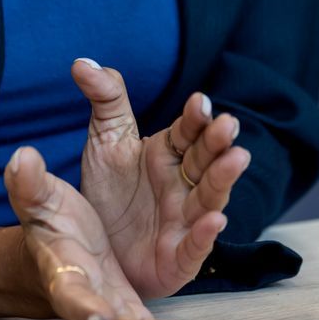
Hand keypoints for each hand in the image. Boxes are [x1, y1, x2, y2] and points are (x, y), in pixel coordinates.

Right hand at [3, 144, 183, 319]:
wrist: (66, 245)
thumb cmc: (53, 225)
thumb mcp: (43, 201)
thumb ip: (31, 185)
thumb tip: (21, 157)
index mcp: (62, 273)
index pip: (70, 293)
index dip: (83, 305)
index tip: (101, 313)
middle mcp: (86, 299)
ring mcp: (110, 309)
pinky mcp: (131, 308)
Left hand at [72, 57, 251, 298]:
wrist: (88, 246)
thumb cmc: (107, 192)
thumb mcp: (105, 141)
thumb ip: (104, 100)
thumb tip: (81, 62)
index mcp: (170, 153)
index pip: (188, 131)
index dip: (195, 117)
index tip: (199, 102)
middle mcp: (184, 184)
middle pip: (205, 160)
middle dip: (218, 142)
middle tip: (227, 124)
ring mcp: (185, 220)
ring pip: (209, 197)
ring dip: (224, 178)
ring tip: (237, 159)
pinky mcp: (179, 257)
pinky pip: (196, 246)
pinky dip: (207, 234)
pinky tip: (215, 220)